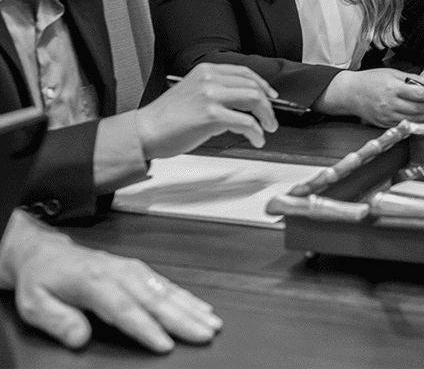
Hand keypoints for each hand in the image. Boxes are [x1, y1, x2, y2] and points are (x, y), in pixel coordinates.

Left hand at [0, 211, 220, 352]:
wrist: (48, 254)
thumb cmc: (43, 280)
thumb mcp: (35, 304)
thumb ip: (58, 320)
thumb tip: (79, 337)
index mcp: (94, 282)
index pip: (125, 309)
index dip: (146, 328)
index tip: (165, 344)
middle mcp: (119, 274)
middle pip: (155, 300)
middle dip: (183, 319)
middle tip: (205, 333)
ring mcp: (132, 270)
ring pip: (166, 291)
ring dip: (191, 307)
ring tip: (211, 323)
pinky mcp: (139, 271)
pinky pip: (167, 284)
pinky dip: (187, 297)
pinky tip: (201, 307)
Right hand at [137, 63, 278, 157]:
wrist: (145, 131)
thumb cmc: (166, 117)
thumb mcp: (193, 92)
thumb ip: (217, 93)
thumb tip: (242, 106)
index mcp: (206, 70)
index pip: (245, 72)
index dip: (263, 85)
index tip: (271, 96)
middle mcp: (210, 79)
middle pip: (253, 87)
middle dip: (268, 105)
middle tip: (271, 119)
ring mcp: (211, 96)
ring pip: (254, 100)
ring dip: (266, 116)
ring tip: (267, 129)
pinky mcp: (211, 115)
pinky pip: (246, 122)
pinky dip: (256, 132)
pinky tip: (256, 139)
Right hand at [325, 68, 423, 126]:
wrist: (350, 93)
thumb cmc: (370, 80)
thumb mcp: (393, 73)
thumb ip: (415, 78)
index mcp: (393, 88)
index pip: (420, 94)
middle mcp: (390, 104)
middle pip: (419, 108)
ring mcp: (387, 116)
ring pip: (414, 118)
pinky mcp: (384, 123)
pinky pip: (404, 124)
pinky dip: (415, 120)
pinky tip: (419, 114)